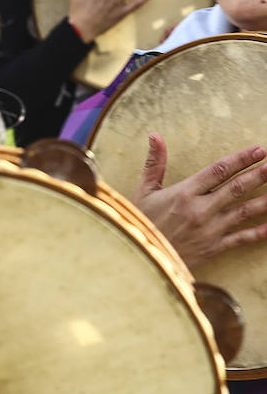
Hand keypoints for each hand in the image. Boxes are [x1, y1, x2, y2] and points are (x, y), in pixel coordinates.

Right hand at [134, 132, 266, 268]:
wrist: (141, 257)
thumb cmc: (140, 221)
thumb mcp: (143, 190)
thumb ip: (154, 163)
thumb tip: (155, 136)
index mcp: (184, 192)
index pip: (218, 171)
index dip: (240, 159)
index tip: (258, 150)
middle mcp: (200, 209)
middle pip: (236, 188)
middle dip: (260, 175)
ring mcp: (210, 229)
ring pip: (244, 212)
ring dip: (265, 200)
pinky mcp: (214, 247)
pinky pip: (242, 238)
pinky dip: (260, 232)